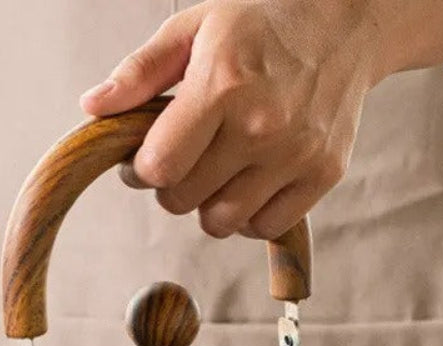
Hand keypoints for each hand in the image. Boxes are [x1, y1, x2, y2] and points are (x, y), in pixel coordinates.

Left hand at [81, 0, 442, 239]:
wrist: (350, 19)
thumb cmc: (264, 22)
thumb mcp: (195, 27)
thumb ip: (140, 72)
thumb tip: (92, 108)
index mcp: (223, 84)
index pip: (158, 168)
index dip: (140, 170)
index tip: (145, 158)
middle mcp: (261, 124)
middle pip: (183, 201)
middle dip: (172, 186)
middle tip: (185, 158)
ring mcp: (295, 154)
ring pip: (221, 223)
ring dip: (209, 205)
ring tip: (218, 170)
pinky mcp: (323, 174)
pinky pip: (264, 227)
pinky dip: (249, 216)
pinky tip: (249, 182)